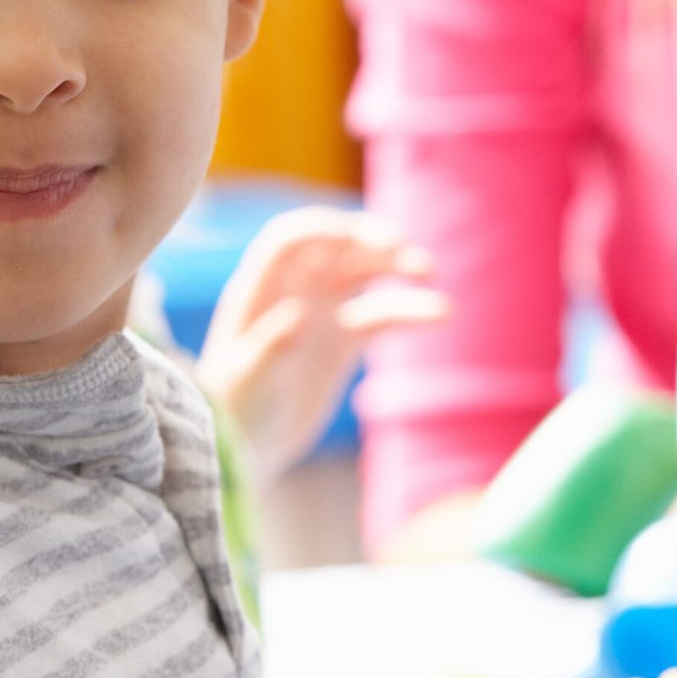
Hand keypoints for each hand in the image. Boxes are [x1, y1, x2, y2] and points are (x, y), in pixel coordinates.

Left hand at [196, 208, 448, 477]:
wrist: (245, 446)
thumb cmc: (235, 409)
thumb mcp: (250, 378)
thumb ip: (272, 345)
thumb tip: (300, 312)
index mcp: (259, 289)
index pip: (290, 240)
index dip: (321, 230)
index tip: (353, 238)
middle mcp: (292, 291)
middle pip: (334, 247)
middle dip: (367, 240)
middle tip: (400, 246)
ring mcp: (320, 312)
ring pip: (363, 274)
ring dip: (395, 265)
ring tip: (429, 270)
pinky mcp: (342, 340)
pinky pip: (380, 315)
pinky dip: (409, 311)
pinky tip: (442, 314)